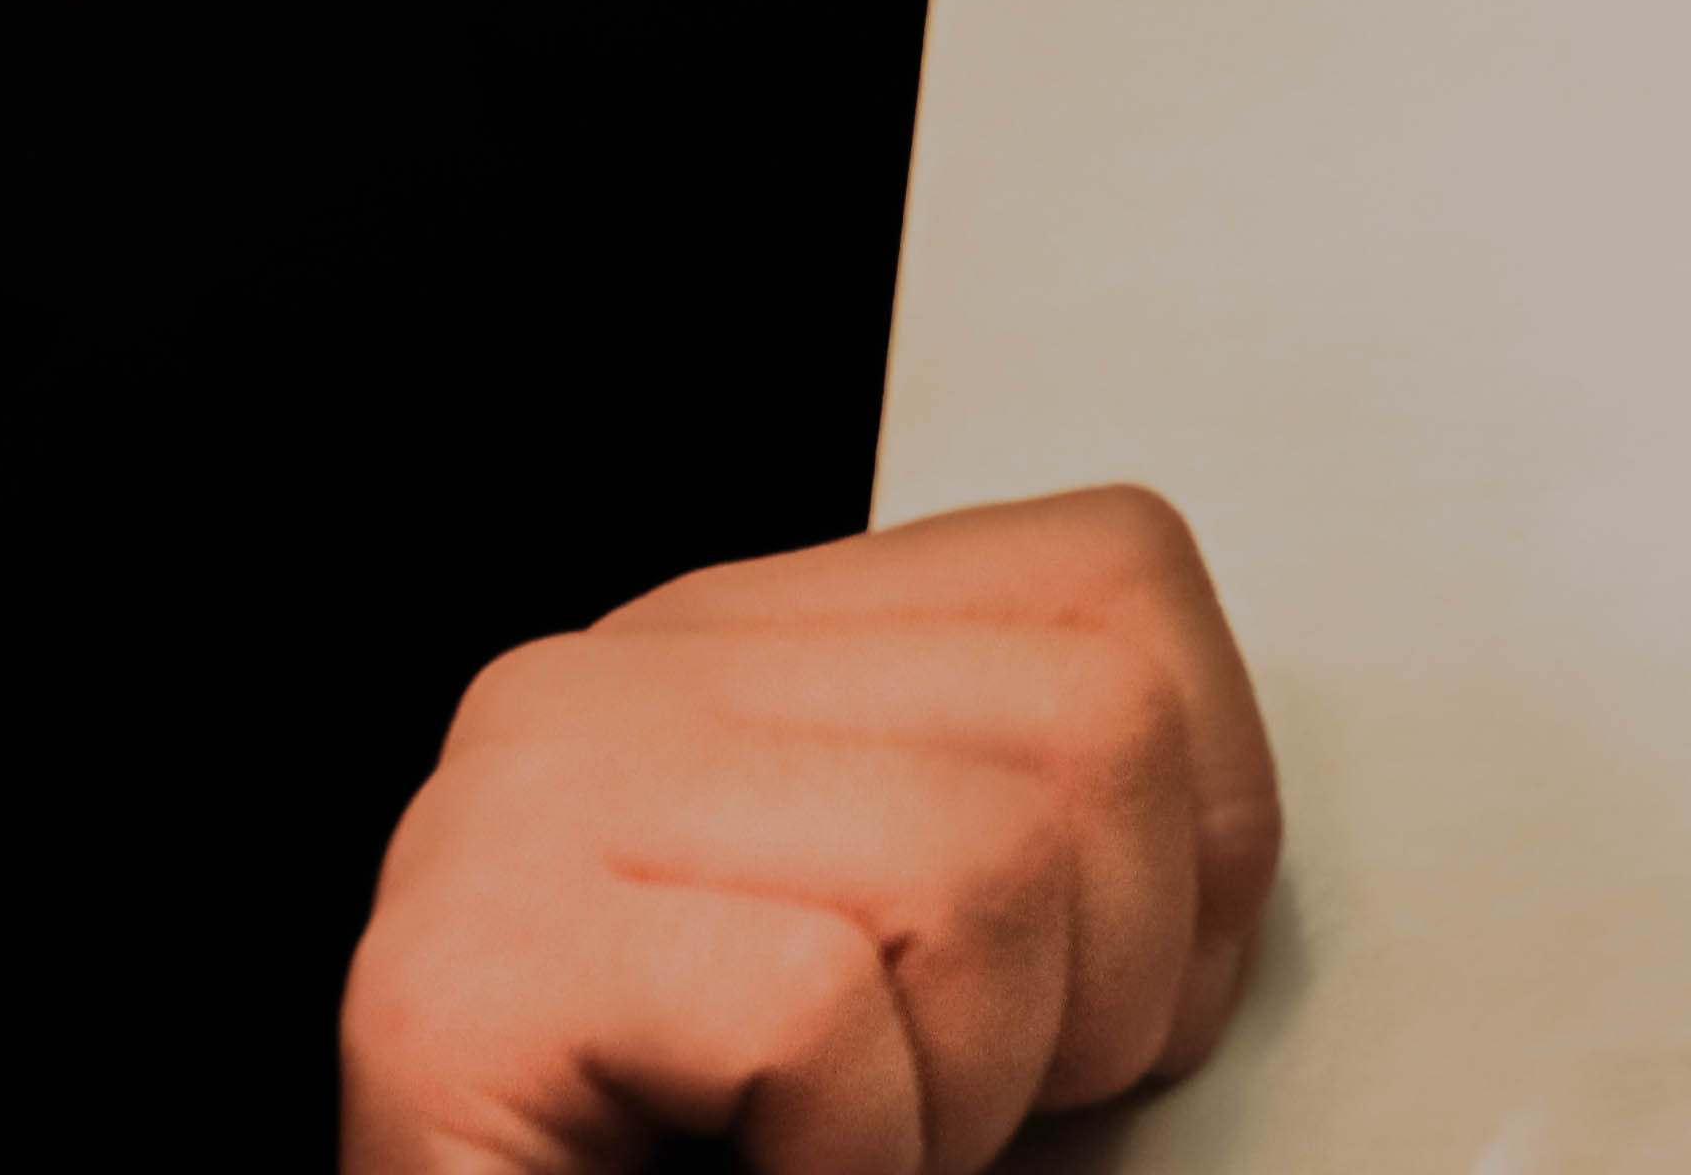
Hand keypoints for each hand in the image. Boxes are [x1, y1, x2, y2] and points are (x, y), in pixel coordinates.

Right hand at [341, 485, 1282, 1174]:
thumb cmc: (696, 1153)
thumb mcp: (906, 944)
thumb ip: (1027, 824)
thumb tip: (1218, 856)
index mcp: (741, 644)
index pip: (1109, 574)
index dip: (1208, 814)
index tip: (1141, 991)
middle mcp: (618, 677)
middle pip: (1094, 721)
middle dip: (1112, 979)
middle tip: (975, 1107)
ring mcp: (529, 804)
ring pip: (986, 864)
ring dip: (974, 1092)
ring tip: (859, 1146)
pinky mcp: (472, 974)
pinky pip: (816, 1016)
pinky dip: (852, 1154)